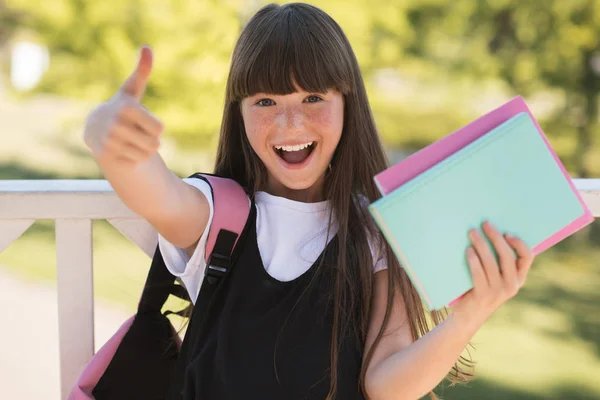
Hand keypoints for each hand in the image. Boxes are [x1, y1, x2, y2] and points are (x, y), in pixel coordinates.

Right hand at [83, 45, 163, 164]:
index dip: (155, 126)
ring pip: (146, 154)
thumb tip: (147, 47)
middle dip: (151, 140)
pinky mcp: (105, 155)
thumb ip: (142, 71)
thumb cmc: (122, 108)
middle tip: (137, 133)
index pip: (159, 128)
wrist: (95, 128)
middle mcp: (116, 124)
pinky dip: (133, 158)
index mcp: (127, 108)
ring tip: (130, 140)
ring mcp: (109, 141)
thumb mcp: (132, 90)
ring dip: (143, 150)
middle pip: (155, 144)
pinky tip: (122, 149)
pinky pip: (136, 162)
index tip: (143, 120)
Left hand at [450, 221, 534, 327]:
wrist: (467, 317)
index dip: (519, 243)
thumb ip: (496, 261)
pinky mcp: (483, 296)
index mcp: (518, 278)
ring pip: (491, 262)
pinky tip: (468, 250)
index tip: (506, 232)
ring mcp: (498, 292)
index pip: (527, 257)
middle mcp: (512, 285)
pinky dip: (473, 260)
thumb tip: (489, 231)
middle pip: (507, 256)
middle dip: (495, 237)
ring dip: (481, 244)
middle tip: (484, 224)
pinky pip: (479, 274)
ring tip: (472, 232)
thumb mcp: (493, 276)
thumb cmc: (479, 289)